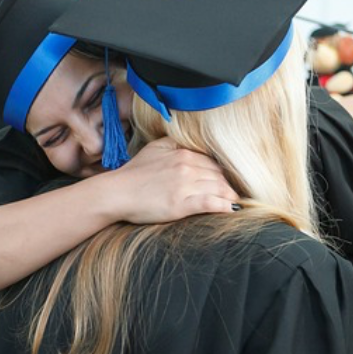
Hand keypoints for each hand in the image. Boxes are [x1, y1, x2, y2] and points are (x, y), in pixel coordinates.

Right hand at [103, 137, 240, 223]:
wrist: (117, 192)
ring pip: (218, 188)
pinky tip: (232, 209)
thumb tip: (189, 144)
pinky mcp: (181, 204)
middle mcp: (186, 166)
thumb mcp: (155, 148)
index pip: (212, 162)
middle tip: (234, 194)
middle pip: (218, 175)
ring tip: (235, 202)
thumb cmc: (133, 173)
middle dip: (228, 185)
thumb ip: (174, 144)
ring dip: (230, 196)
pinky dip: (224, 206)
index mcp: (182, 153)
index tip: (226, 182)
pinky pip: (210, 203)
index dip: (221, 174)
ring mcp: (184, 185)